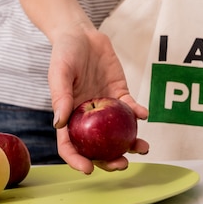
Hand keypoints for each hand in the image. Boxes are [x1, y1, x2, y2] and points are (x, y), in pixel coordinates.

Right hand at [48, 25, 148, 173]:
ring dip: (131, 143)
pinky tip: (144, 115)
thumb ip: (60, 97)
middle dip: (110, 160)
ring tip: (142, 148)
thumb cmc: (64, 53)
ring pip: (118, 133)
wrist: (82, 34)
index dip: (77, 160)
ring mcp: (104, 108)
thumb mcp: (59, 73)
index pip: (70, 145)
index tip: (88, 170)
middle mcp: (87, 117)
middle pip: (98, 146)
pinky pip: (130, 108)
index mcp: (68, 117)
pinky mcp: (120, 94)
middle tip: (122, 164)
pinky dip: (138, 113)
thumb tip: (58, 124)